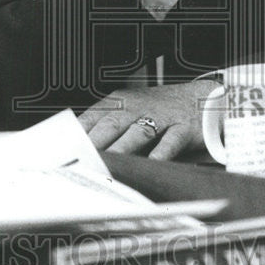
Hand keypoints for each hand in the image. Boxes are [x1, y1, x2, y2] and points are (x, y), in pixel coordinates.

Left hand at [77, 79, 220, 159]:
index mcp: (119, 103)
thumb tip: (76, 152)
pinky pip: (170, 141)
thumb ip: (104, 128)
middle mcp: (137, 108)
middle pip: (111, 125)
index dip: (76, 137)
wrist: (201, 98)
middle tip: (80, 163)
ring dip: (121, 149)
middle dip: (94, 145)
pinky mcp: (183, 128)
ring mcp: (161, 117)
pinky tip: (151, 163)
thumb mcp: (129, 110)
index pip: (92, 119)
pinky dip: (161, 152)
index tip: (63, 155)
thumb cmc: (159, 109)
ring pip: (138, 133)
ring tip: (108, 166)